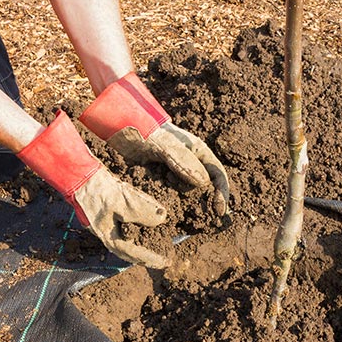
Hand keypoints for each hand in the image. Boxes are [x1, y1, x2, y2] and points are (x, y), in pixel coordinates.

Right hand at [18, 112, 168, 268]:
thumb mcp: (124, 201)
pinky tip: (146, 218)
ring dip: (142, 238)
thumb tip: (162, 219)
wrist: (78, 172)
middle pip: (129, 247)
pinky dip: (137, 222)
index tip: (166, 262)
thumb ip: (143, 211)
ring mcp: (104, 221)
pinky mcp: (105, 209)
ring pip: (127, 235)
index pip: (133, 253)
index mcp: (108, 236)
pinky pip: (124, 221)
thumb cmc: (97, 190)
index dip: (150, 258)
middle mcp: (106, 232)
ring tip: (158, 239)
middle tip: (164, 254)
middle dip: (146, 252)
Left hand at [80, 73, 230, 216]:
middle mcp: (190, 162)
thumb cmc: (146, 131)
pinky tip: (160, 200)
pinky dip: (168, 199)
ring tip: (168, 195)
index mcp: (198, 152)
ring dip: (181, 199)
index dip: (222, 193)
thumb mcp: (165, 146)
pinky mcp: (161, 178)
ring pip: (186, 192)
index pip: (218, 175)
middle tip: (194, 213)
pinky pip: (170, 193)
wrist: (120, 128)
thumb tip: (204, 183)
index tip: (218, 211)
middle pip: (204, 187)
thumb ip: (183, 162)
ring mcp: (175, 171)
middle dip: (201, 200)